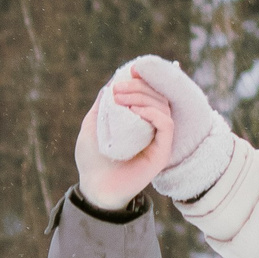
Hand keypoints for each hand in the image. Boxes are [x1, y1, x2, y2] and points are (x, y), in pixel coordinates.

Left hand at [75, 72, 173, 209]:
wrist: (94, 187)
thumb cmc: (91, 160)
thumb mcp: (92, 126)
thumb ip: (102, 106)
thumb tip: (110, 84)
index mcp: (138, 122)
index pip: (149, 94)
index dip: (142, 80)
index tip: (128, 71)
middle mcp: (151, 129)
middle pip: (157, 97)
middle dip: (139, 86)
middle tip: (118, 88)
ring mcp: (158, 140)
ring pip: (163, 107)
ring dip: (144, 96)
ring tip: (122, 98)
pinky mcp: (162, 152)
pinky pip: (167, 126)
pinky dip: (153, 113)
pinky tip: (135, 111)